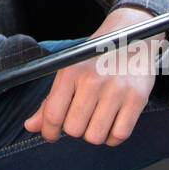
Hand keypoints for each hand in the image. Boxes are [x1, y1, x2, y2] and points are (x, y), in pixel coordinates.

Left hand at [22, 6, 162, 146]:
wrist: (132, 33)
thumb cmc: (95, 57)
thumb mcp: (69, 70)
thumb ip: (50, 101)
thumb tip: (30, 127)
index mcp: (70, 71)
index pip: (53, 115)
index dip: (49, 132)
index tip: (52, 135)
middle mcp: (93, 80)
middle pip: (74, 129)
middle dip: (74, 129)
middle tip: (79, 118)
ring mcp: (117, 89)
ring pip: (95, 136)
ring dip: (93, 134)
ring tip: (96, 119)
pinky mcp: (137, 98)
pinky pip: (119, 135)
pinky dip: (112, 136)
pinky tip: (111, 123)